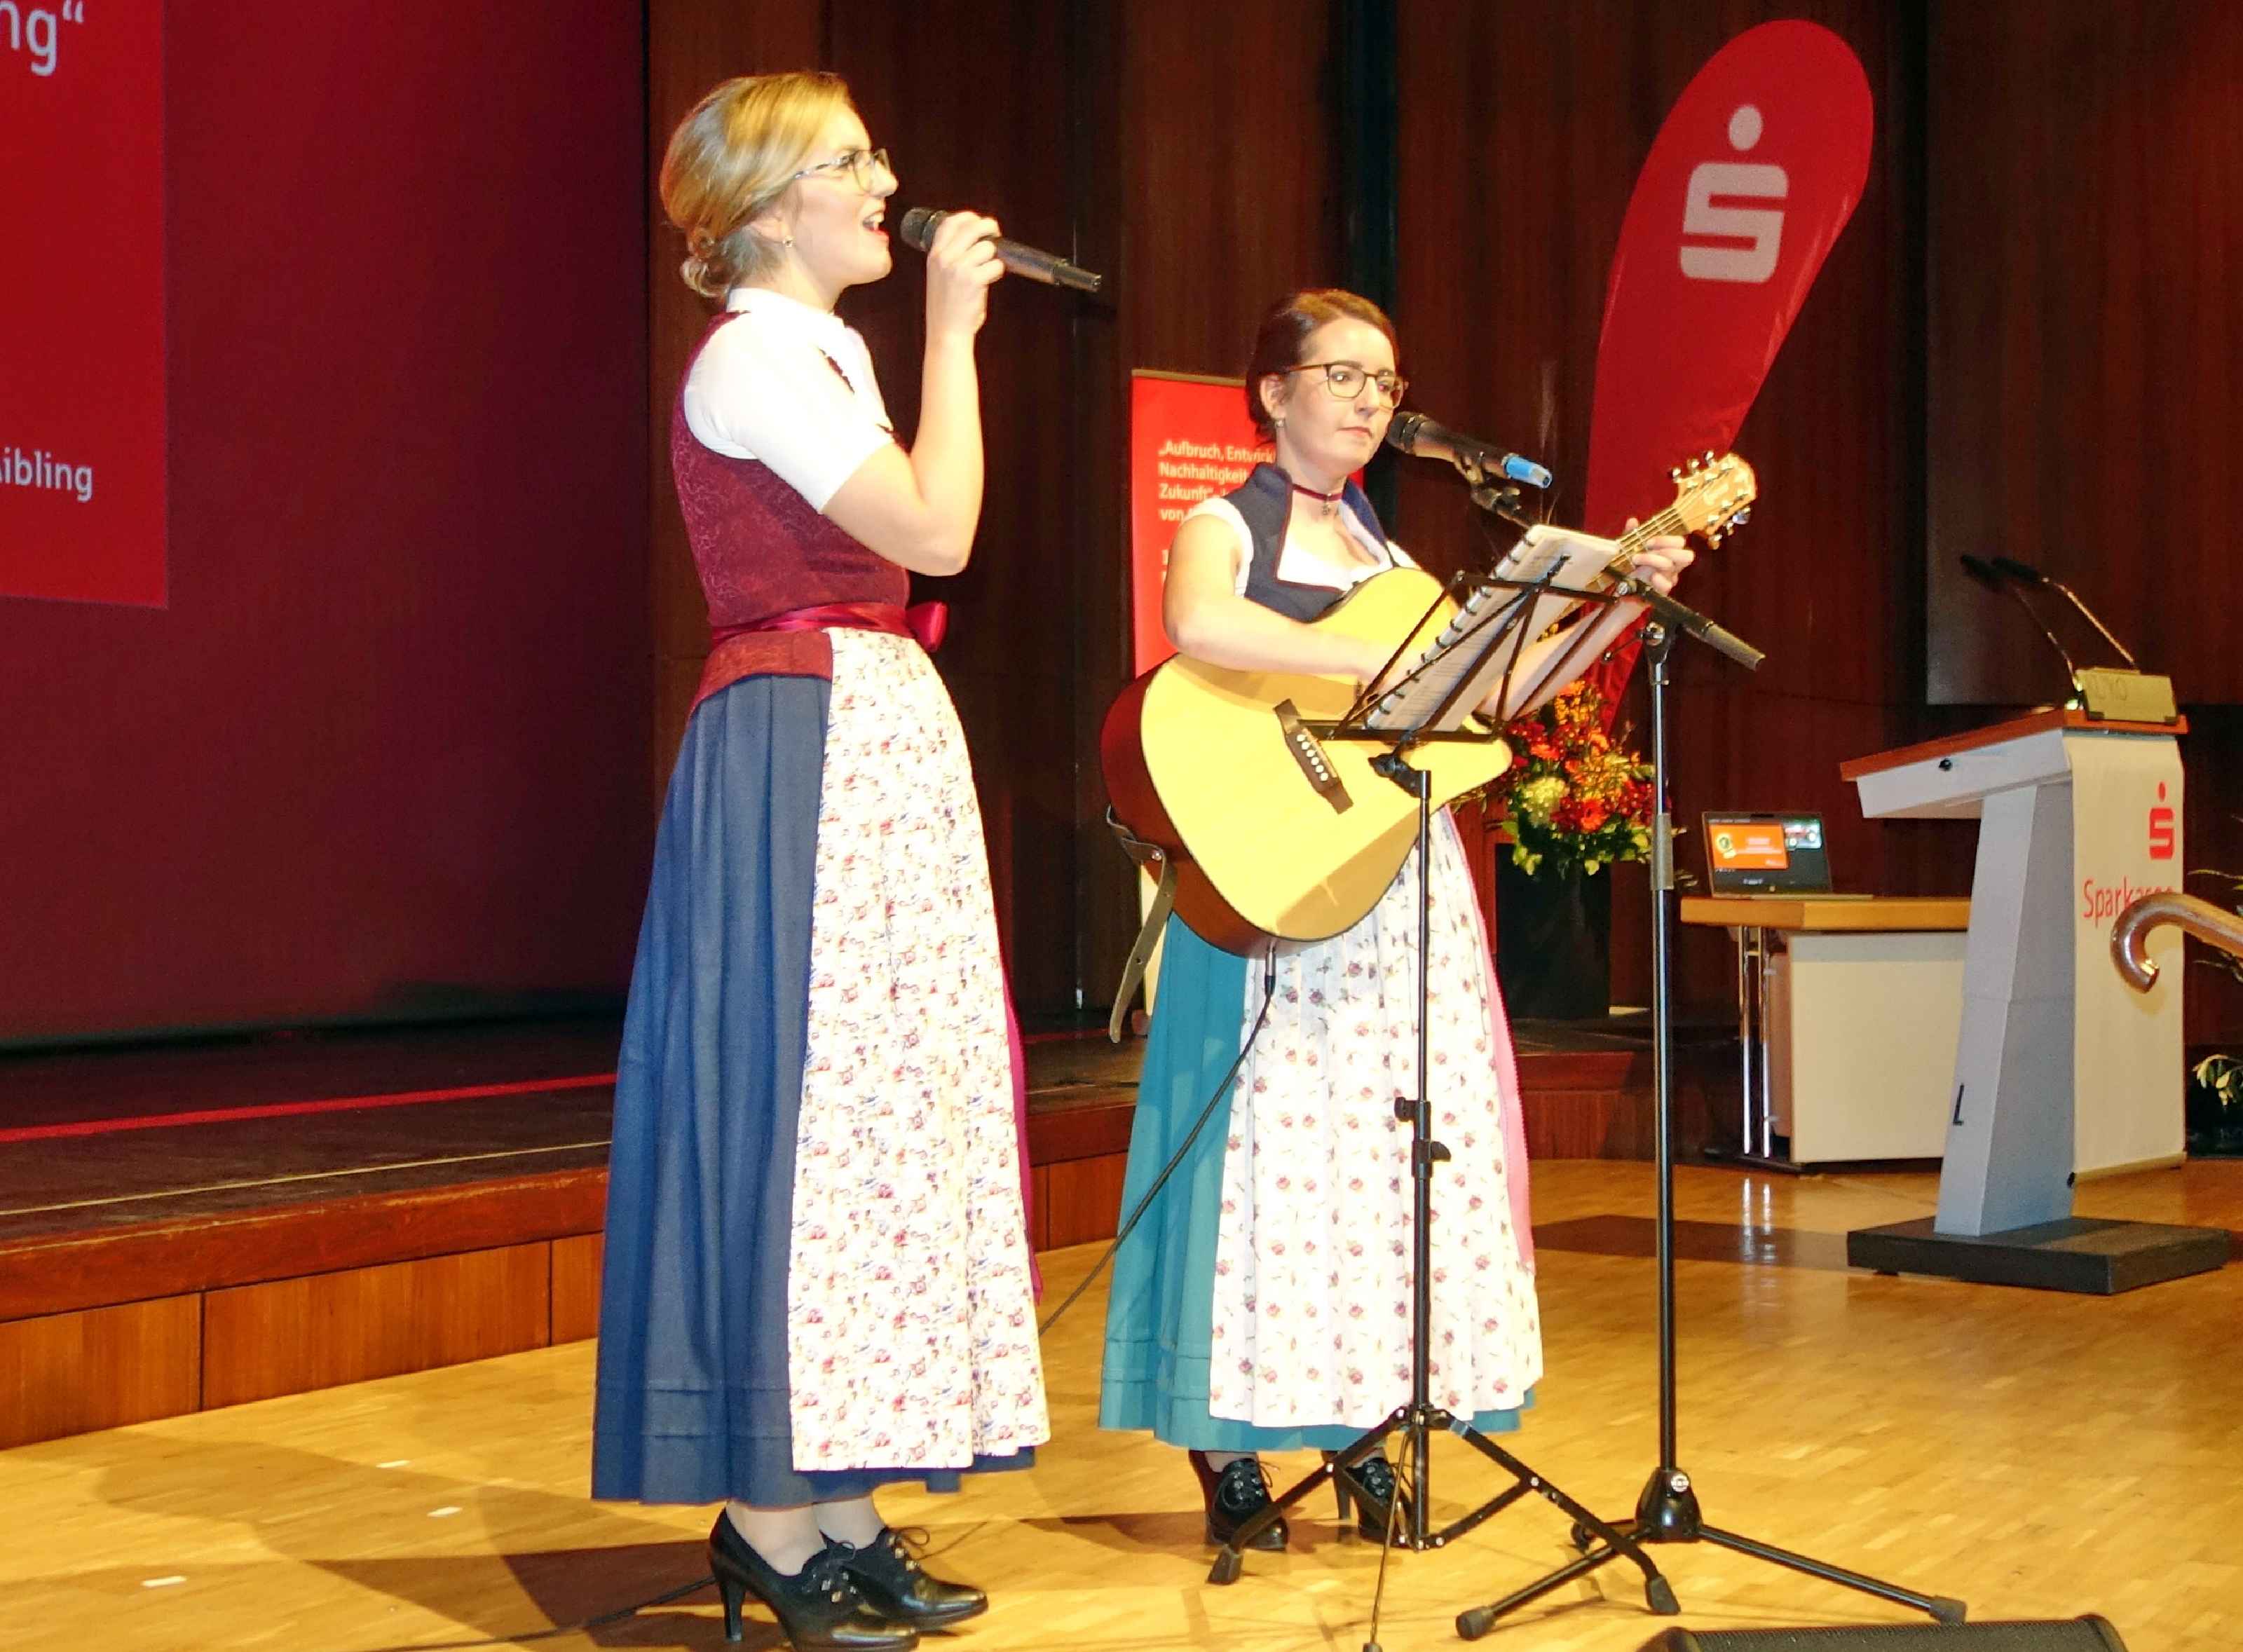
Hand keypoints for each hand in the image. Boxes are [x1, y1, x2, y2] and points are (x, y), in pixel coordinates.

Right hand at [924, 210, 1004, 339]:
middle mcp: (944, 257)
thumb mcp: (939, 276)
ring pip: (987, 247)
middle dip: (989, 227)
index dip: (968, 217)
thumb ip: (950, 256)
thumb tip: (974, 239)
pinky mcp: (974, 280)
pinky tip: (990, 280)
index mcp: (934, 255)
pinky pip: (996, 265)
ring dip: (993, 257)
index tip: (978, 221)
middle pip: (972, 227)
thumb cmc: (946, 308)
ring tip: (988, 270)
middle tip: (996, 234)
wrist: (946, 332)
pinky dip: (998, 272)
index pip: (950, 222)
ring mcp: (959, 267)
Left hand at [1625, 517, 1693, 594]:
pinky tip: (1649, 577)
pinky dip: (1659, 580)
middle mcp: (1672, 566)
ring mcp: (1668, 579)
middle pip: (1686, 555)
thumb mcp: (1628, 549)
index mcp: (1668, 553)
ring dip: (1653, 559)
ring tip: (1636, 559)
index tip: (1648, 541)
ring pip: (1672, 567)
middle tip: (1647, 549)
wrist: (1622, 590)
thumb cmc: (1630, 568)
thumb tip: (1632, 521)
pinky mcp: (1662, 592)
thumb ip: (1631, 535)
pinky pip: (1667, 585)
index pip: (1680, 542)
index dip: (1667, 540)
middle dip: (1667, 550)